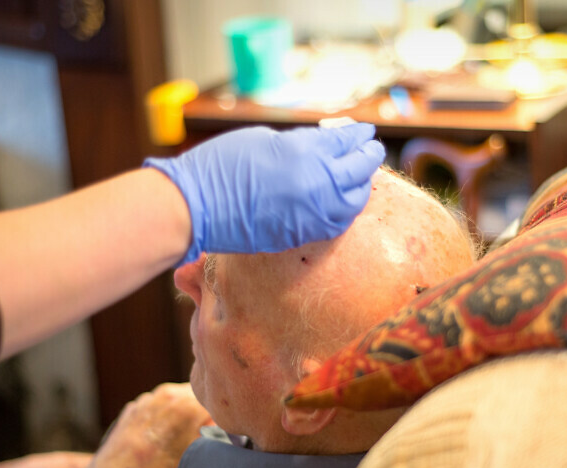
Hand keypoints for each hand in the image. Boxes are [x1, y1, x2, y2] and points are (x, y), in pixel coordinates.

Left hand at [82, 383, 211, 467]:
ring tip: (176, 438)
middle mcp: (169, 394)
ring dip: (180, 413)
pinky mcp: (135, 406)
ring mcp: (149, 398)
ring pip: (174, 399)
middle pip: (195, 395)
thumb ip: (215, 435)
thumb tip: (226, 429)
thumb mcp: (197, 455)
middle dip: (200, 411)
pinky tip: (158, 438)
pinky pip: (155, 406)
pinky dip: (161, 417)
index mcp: (189, 403)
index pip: (216, 400)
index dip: (220, 414)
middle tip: (198, 432)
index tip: (219, 428)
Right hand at [145, 123, 384, 264]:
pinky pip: (337, 222)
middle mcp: (318, 185)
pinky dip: (344, 210)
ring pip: (354, 201)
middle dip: (368, 156)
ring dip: (360, 186)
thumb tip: (323, 148)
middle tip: (370, 149)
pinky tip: (342, 202)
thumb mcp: (265, 139)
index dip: (358, 135)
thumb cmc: (222, 165)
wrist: (196, 207)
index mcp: (307, 153)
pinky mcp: (303, 235)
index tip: (365, 132)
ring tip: (359, 177)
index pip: (346, 142)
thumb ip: (301, 143)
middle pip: (359, 170)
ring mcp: (314, 215)